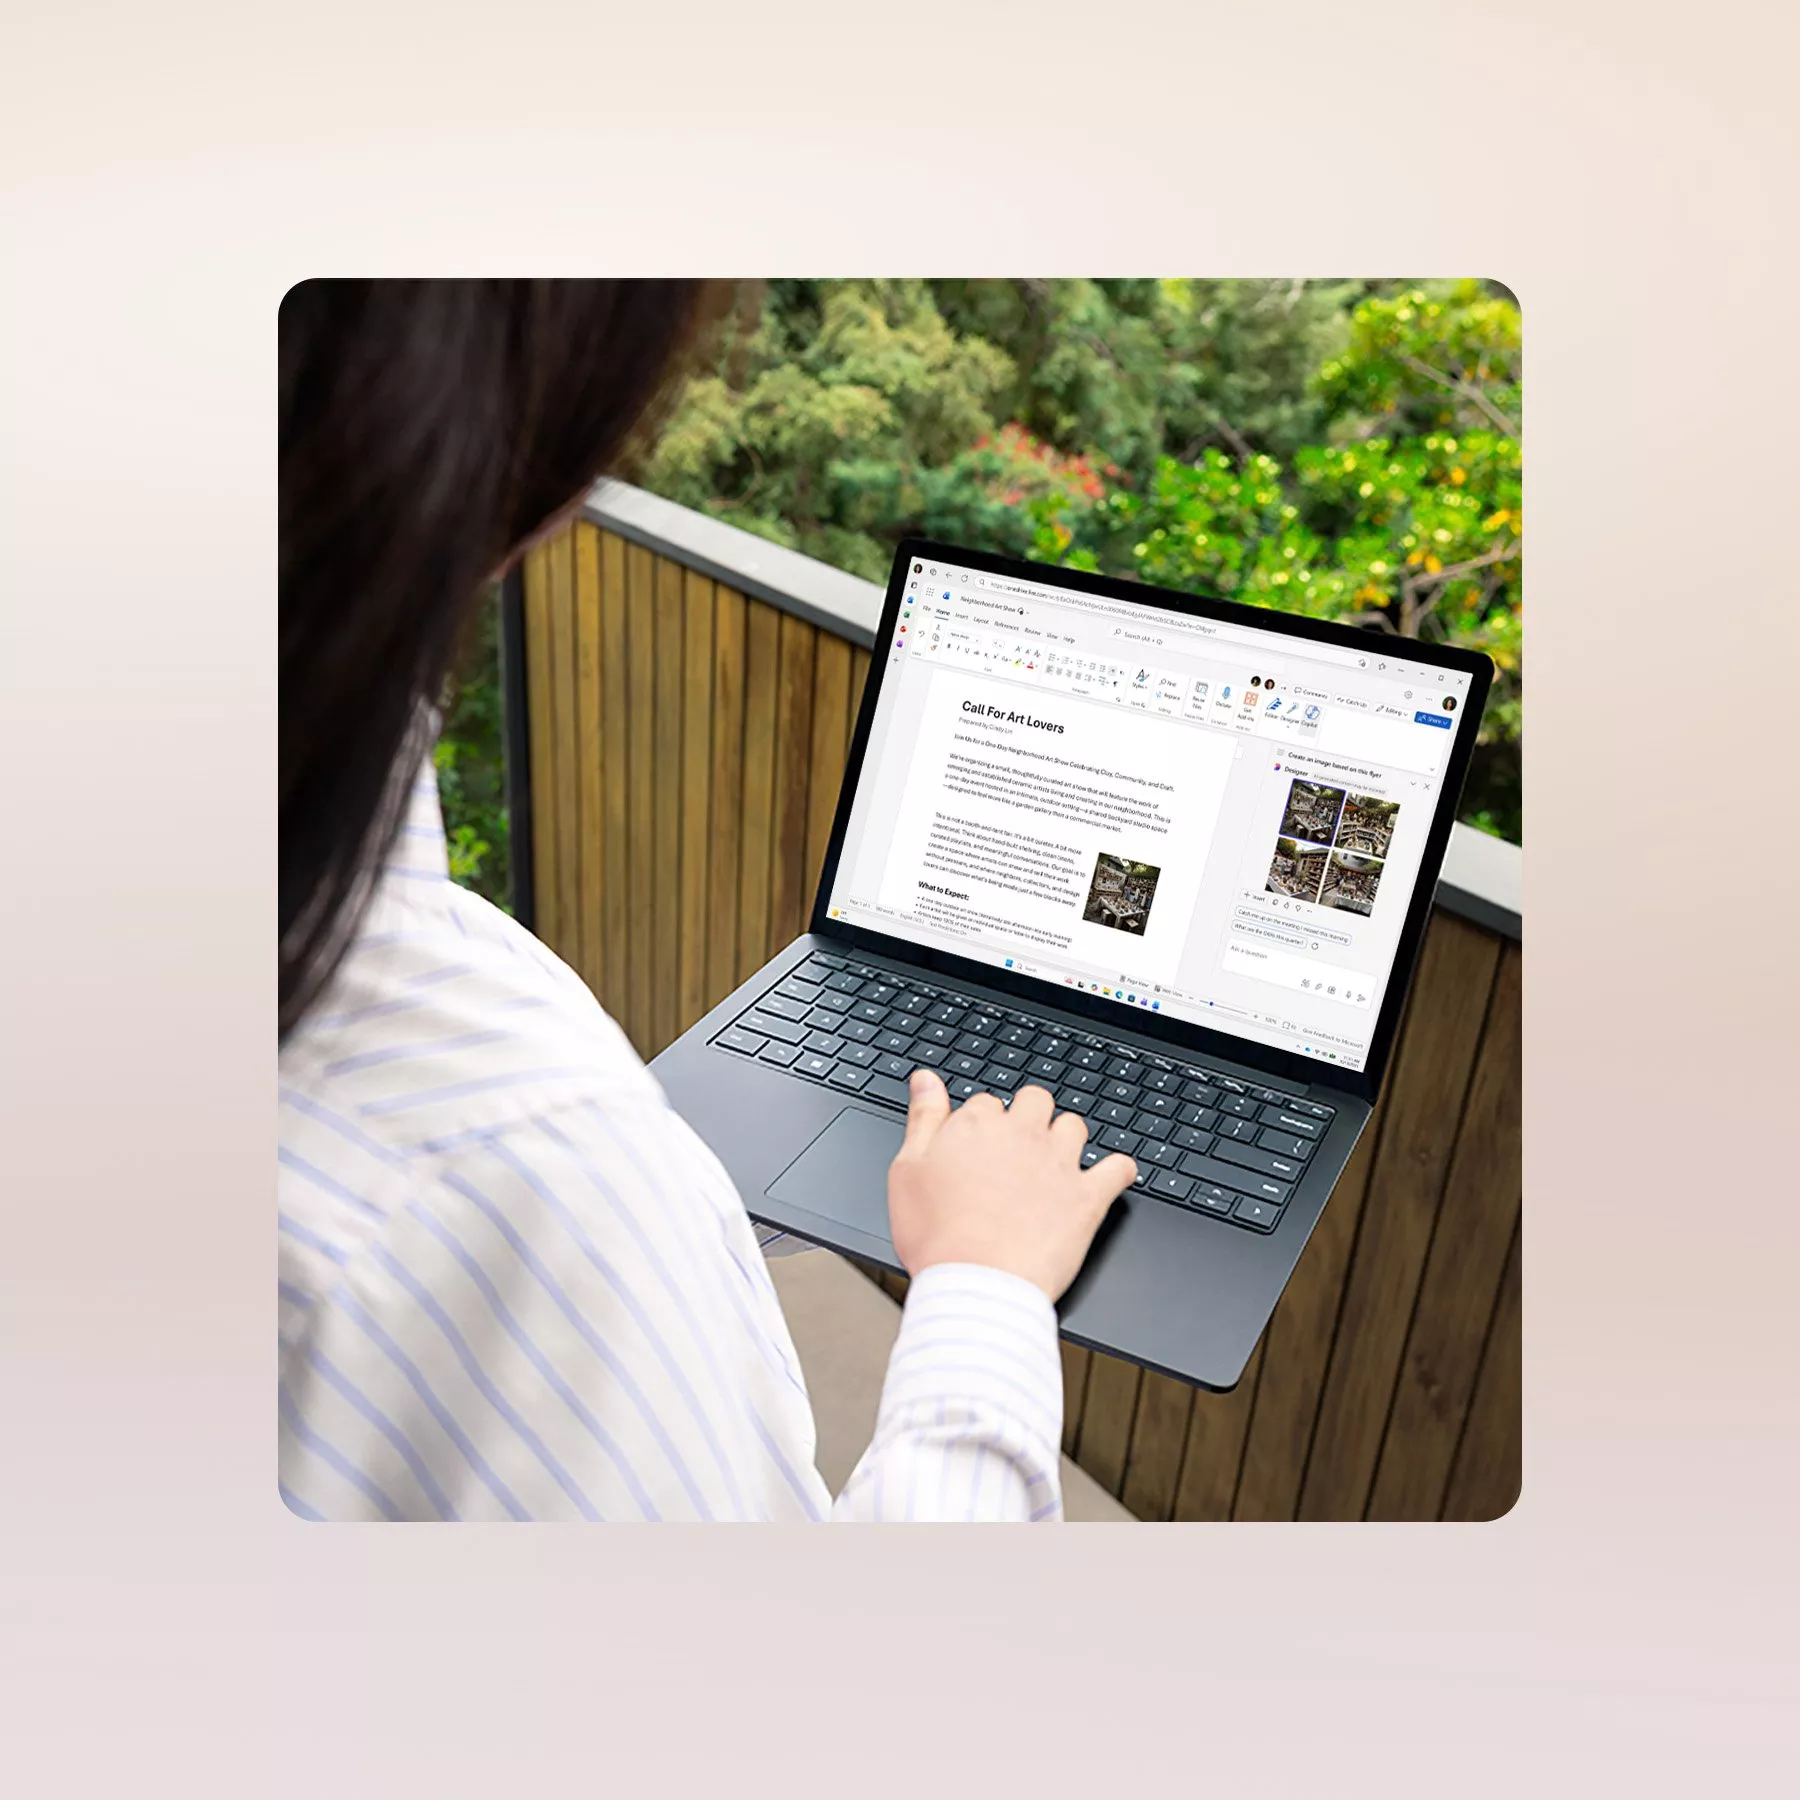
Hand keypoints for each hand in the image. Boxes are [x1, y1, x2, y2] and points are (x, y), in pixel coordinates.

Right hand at [887, 1070, 1136, 1302]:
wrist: (976, 1284)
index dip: (981, 1125)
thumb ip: (923, 1117)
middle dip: (1028, 1117)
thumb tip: (925, 1079)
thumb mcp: (907, 1170)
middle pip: (1035, 1100)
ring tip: (1055, 1161)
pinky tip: (1110, 1175)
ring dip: (1066, 1138)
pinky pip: (1118, 1168)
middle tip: (1016, 1148)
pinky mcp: (1087, 1197)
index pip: (986, 1103)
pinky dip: (1118, 1170)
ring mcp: (1058, 1164)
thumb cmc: (936, 1237)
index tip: (977, 1147)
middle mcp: (1022, 1135)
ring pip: (1074, 1126)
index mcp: (977, 1126)